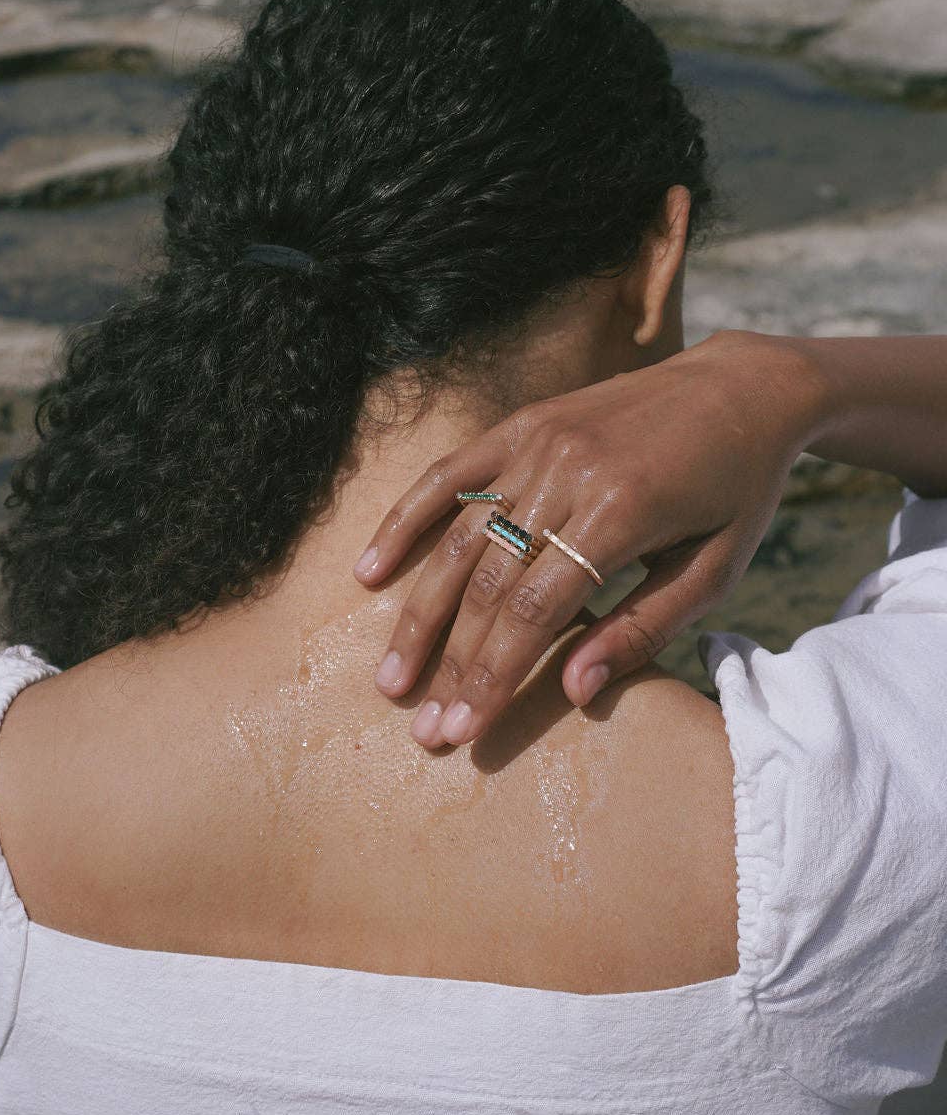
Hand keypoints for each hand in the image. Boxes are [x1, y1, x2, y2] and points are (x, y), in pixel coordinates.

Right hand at [354, 328, 826, 747]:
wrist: (745, 386)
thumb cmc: (739, 491)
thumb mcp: (715, 571)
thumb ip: (641, 630)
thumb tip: (572, 693)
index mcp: (622, 512)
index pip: (536, 612)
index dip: (494, 675)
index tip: (464, 728)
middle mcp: (568, 472)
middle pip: (489, 583)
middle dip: (451, 663)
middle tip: (423, 726)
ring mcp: (537, 442)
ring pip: (459, 537)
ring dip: (419, 613)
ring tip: (391, 676)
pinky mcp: (521, 423)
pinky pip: (449, 475)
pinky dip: (406, 521)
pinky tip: (370, 571)